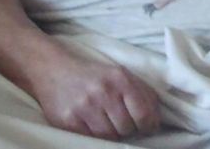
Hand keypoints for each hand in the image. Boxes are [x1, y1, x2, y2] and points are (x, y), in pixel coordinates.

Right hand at [28, 49, 160, 139]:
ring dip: (114, 134)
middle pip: (128, 127)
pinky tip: (95, 125)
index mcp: (119, 78)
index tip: (148, 127)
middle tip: (126, 124)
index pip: (144, 113)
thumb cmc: (92, 74)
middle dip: (130, 129)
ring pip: (110, 136)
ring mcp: (85, 108)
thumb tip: (156, 114)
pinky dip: (97, 136)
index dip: (149, 125)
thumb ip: (141, 90)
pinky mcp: (69, 121)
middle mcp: (103, 92)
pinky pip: (91, 139)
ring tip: (110, 123)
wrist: (53, 70)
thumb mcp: (119, 73)